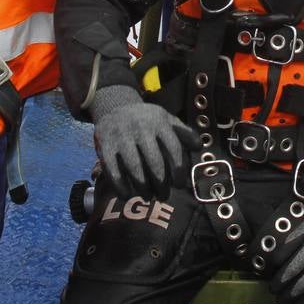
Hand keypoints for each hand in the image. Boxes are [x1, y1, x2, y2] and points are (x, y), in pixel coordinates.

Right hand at [90, 84, 197, 198]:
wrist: (114, 107)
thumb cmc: (146, 120)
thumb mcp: (166, 120)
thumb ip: (184, 133)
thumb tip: (199, 147)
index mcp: (159, 122)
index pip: (173, 148)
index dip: (178, 170)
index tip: (179, 184)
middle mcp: (141, 128)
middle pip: (154, 161)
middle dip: (161, 183)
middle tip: (164, 196)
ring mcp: (121, 137)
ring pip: (134, 168)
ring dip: (143, 187)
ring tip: (148, 196)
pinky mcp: (105, 146)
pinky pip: (113, 170)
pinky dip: (121, 186)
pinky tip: (127, 195)